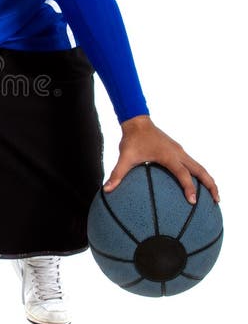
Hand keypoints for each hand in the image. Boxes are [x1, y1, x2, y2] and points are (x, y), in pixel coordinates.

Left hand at [103, 115, 219, 204]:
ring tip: (213, 196)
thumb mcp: (125, 157)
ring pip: (199, 167)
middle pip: (201, 170)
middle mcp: (178, 153)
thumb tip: (106, 190)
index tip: (193, 202)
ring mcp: (180, 151)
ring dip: (207, 180)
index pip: (183, 174)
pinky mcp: (178, 151)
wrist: (137, 121)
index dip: (189, 188)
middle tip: (216, 201)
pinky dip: (199, 174)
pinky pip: (192, 164)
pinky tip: (196, 185)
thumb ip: (117, 174)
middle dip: (210, 185)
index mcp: (168, 156)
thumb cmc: (132, 140)